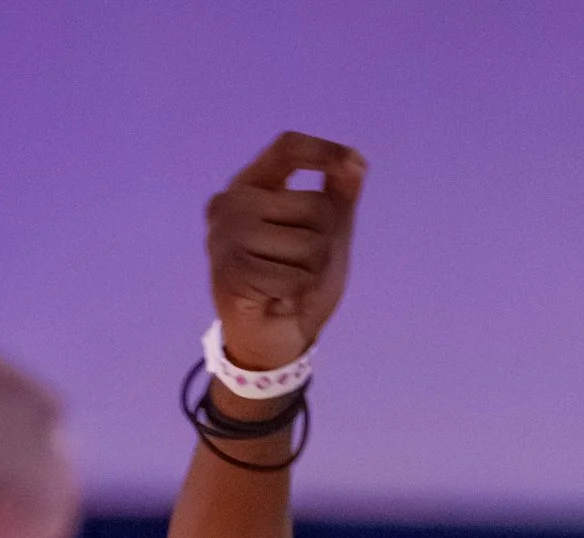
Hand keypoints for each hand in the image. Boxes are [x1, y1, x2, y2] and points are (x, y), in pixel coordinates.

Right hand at [205, 135, 364, 375]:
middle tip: (298, 269)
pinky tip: (278, 300)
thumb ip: (337, 196)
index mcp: (251, 184)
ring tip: (288, 286)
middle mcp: (232, 201)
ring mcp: (226, 235)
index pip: (287, 149)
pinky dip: (297, 294)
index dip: (323, 152)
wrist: (271, 342)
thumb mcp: (324, 235)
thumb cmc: (296, 285)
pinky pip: (293, 277)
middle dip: (323, 244)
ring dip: (311, 274)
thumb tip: (357, 161)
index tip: (355, 163)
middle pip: (315, 206)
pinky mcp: (230, 271)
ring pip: (309, 244)